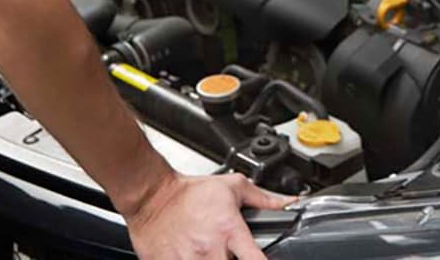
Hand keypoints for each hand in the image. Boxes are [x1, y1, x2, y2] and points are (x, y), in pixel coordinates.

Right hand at [125, 172, 292, 259]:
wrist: (152, 197)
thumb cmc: (190, 193)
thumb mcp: (233, 187)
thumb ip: (263, 198)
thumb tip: (288, 202)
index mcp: (229, 231)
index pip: (255, 259)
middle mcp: (210, 250)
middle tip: (231, 252)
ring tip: (212, 252)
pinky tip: (195, 255)